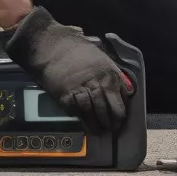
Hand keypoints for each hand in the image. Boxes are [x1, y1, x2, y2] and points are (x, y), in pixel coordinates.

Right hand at [4, 6, 133, 133]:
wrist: (52, 45)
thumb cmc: (77, 48)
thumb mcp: (102, 58)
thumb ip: (113, 75)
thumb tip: (124, 90)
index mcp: (109, 74)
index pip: (119, 102)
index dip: (120, 115)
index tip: (119, 120)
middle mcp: (97, 84)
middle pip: (107, 111)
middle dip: (109, 123)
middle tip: (110, 129)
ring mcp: (81, 90)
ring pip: (93, 114)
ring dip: (97, 125)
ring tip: (99, 130)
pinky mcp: (66, 96)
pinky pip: (77, 112)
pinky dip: (82, 120)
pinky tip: (85, 124)